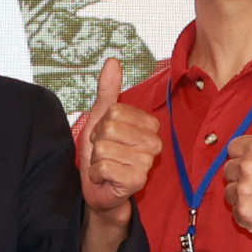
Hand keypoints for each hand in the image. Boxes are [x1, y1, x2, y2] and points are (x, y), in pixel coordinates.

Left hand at [76, 56, 162, 221]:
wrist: (100, 190)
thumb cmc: (103, 155)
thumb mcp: (101, 120)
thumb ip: (108, 91)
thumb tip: (113, 61)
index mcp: (149, 124)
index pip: (113, 111)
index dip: (101, 125)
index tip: (107, 138)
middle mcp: (154, 142)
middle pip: (108, 127)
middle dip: (97, 142)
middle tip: (104, 154)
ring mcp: (147, 162)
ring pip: (104, 148)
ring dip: (96, 160)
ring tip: (106, 166)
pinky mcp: (137, 180)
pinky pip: (103, 167)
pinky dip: (96, 174)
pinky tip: (106, 179)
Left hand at [218, 85, 251, 250]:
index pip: (233, 149)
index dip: (247, 156)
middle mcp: (246, 167)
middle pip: (229, 170)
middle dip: (244, 175)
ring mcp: (243, 191)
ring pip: (230, 191)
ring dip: (243, 194)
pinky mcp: (243, 213)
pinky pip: (235, 211)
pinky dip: (247, 213)